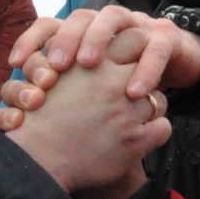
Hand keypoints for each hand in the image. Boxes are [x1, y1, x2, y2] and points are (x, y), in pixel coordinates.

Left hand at [8, 6, 199, 99]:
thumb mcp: (90, 88)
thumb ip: (62, 92)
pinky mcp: (167, 38)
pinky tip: (136, 92)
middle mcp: (107, 23)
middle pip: (81, 17)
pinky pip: (156, 47)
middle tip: (55, 67)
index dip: (30, 40)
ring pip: (114, 17)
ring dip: (99, 38)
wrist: (176, 65)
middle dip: (65, 39)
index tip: (15, 64)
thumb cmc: (121, 83)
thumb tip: (19, 111)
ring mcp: (137, 25)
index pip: (50, 24)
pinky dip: (146, 68)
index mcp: (84, 32)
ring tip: (90, 66)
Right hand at [8, 56, 170, 192]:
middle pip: (151, 65)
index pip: (133, 38)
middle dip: (148, 71)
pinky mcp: (135, 141)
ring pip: (160, 100)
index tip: (130, 62)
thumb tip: (92, 49)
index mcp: (93, 64)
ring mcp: (125, 112)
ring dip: (149, 107)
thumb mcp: (52, 77)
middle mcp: (112, 83)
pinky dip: (155, 132)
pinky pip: (163, 128)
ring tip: (131, 118)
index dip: (135, 48)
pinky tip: (138, 137)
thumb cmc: (38, 119)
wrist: (36, 160)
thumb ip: (76, 60)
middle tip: (138, 86)